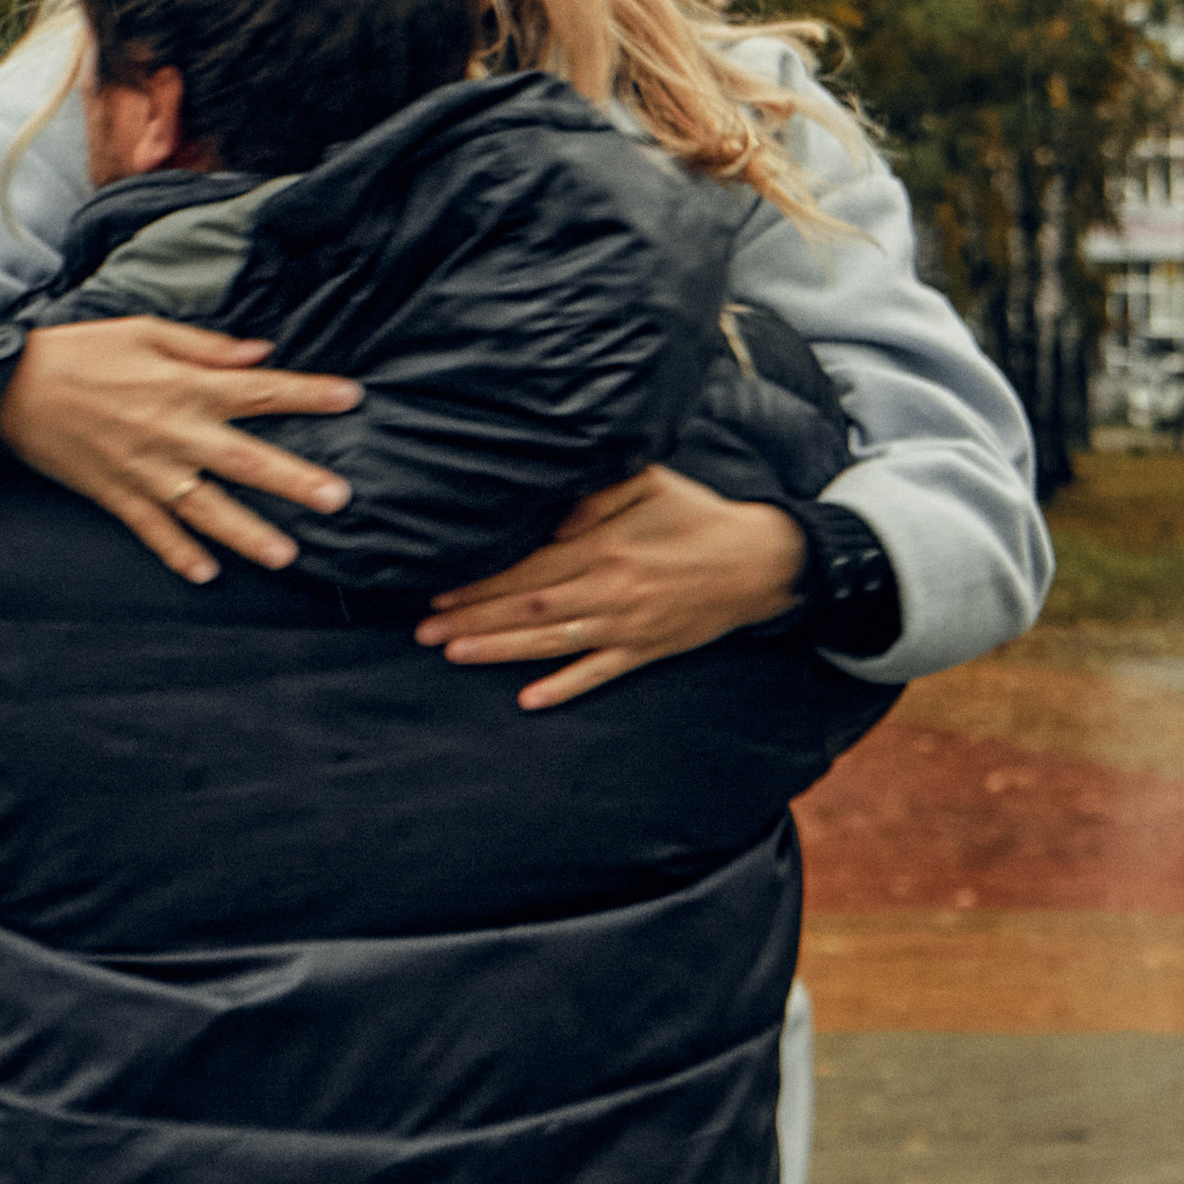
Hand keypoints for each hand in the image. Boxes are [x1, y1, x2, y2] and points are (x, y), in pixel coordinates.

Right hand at [0, 318, 361, 583]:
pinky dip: (179, 554)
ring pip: (208, 509)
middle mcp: (175, 433)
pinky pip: (153, 531)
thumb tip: (259, 353)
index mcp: (186, 386)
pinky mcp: (117, 495)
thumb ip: (207, 347)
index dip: (309, 394)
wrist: (10, 387)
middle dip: (296, 481)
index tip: (352, 399)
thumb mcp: (146, 330)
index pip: (261, 391)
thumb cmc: (80, 350)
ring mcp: (147, 471)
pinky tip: (207, 575)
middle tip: (338, 500)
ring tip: (286, 556)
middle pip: (248, 461)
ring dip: (248, 534)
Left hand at [416, 468, 804, 709]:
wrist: (757, 562)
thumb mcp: (648, 483)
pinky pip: (599, 673)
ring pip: (552, 643)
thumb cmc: (697, 516)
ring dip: (500, 651)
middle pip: (529, 609)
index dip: (482, 583)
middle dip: (474, 620)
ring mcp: (627, 625)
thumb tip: (553, 513)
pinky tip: (529, 700)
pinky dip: (565, 688)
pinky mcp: (646, 651)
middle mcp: (610, 590)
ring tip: (454, 655)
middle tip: (425, 632)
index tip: (440, 593)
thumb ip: (596, 493)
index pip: (529, 568)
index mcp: (605, 546)